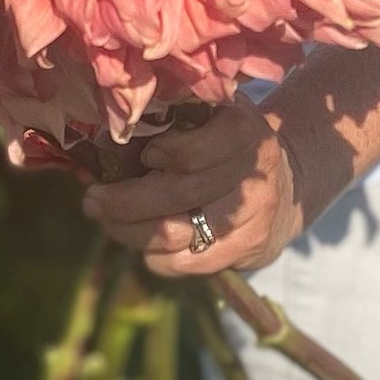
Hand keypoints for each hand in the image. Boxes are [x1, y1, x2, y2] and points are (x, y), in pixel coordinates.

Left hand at [81, 100, 342, 276]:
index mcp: (243, 130)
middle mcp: (253, 173)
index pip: (194, 151)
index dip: (161, 155)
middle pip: (178, 194)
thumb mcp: (212, 116)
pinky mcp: (249, 250)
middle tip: (92, 200)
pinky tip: (145, 246)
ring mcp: (254, 216)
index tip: (142, 154)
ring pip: (177, 234)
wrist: (288, 187)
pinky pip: (188, 263)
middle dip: (124, 201)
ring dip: (131, 232)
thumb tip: (105, 141)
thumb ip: (170, 119)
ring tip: (108, 221)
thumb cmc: (229, 145)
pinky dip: (156, 258)